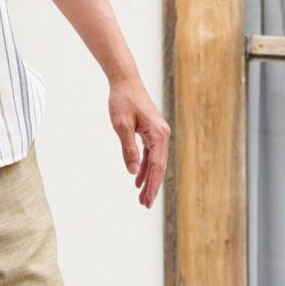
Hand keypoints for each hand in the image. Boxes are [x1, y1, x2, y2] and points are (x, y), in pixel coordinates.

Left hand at [108, 75, 169, 208]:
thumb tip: (134, 172)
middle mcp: (162, 134)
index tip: (146, 201)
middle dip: (152, 186)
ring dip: (149, 179)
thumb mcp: (122, 127)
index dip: (151, 185)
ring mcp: (158, 133)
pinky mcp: (152, 131)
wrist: (125, 81)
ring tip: (141, 197)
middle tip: (144, 205)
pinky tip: (138, 178)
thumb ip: (129, 150)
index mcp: (158, 134)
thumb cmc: (122, 101)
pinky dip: (145, 167)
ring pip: (155, 162)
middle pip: (159, 166)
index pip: (156, 166)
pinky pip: (151, 154)